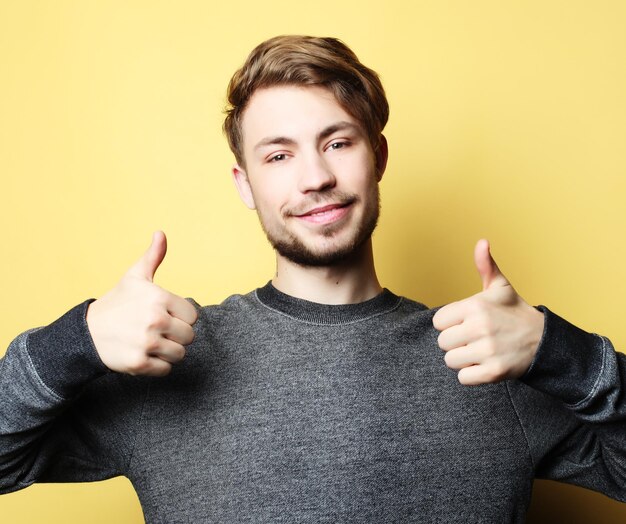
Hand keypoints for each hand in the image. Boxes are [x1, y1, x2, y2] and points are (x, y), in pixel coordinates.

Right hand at [86, 231, 197, 375]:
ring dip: (169, 352)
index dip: (182, 318)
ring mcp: (147, 343)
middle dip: (177, 336)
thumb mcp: (135, 277)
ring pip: (180, 354)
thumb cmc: (117, 303)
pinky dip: (158, 366)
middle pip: (189, 337)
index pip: (193, 316)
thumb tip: (161, 233)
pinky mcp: (139, 364)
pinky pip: (166, 370)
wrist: (86, 333)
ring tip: (151, 343)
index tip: (166, 316)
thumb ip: (153, 257)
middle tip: (158, 332)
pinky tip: (144, 355)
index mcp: (159, 298)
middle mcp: (155, 320)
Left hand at [432, 239, 544, 385]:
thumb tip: (482, 242)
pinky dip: (471, 375)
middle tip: (474, 339)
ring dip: (462, 359)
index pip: (439, 322)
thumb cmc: (514, 313)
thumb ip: (485, 265)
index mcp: (476, 306)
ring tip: (479, 351)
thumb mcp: (500, 287)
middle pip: (442, 343)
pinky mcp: (493, 372)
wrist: (544, 341)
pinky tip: (484, 365)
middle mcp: (480, 327)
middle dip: (456, 342)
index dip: (450, 324)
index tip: (466, 323)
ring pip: (450, 361)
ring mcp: (487, 351)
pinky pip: (463, 378)